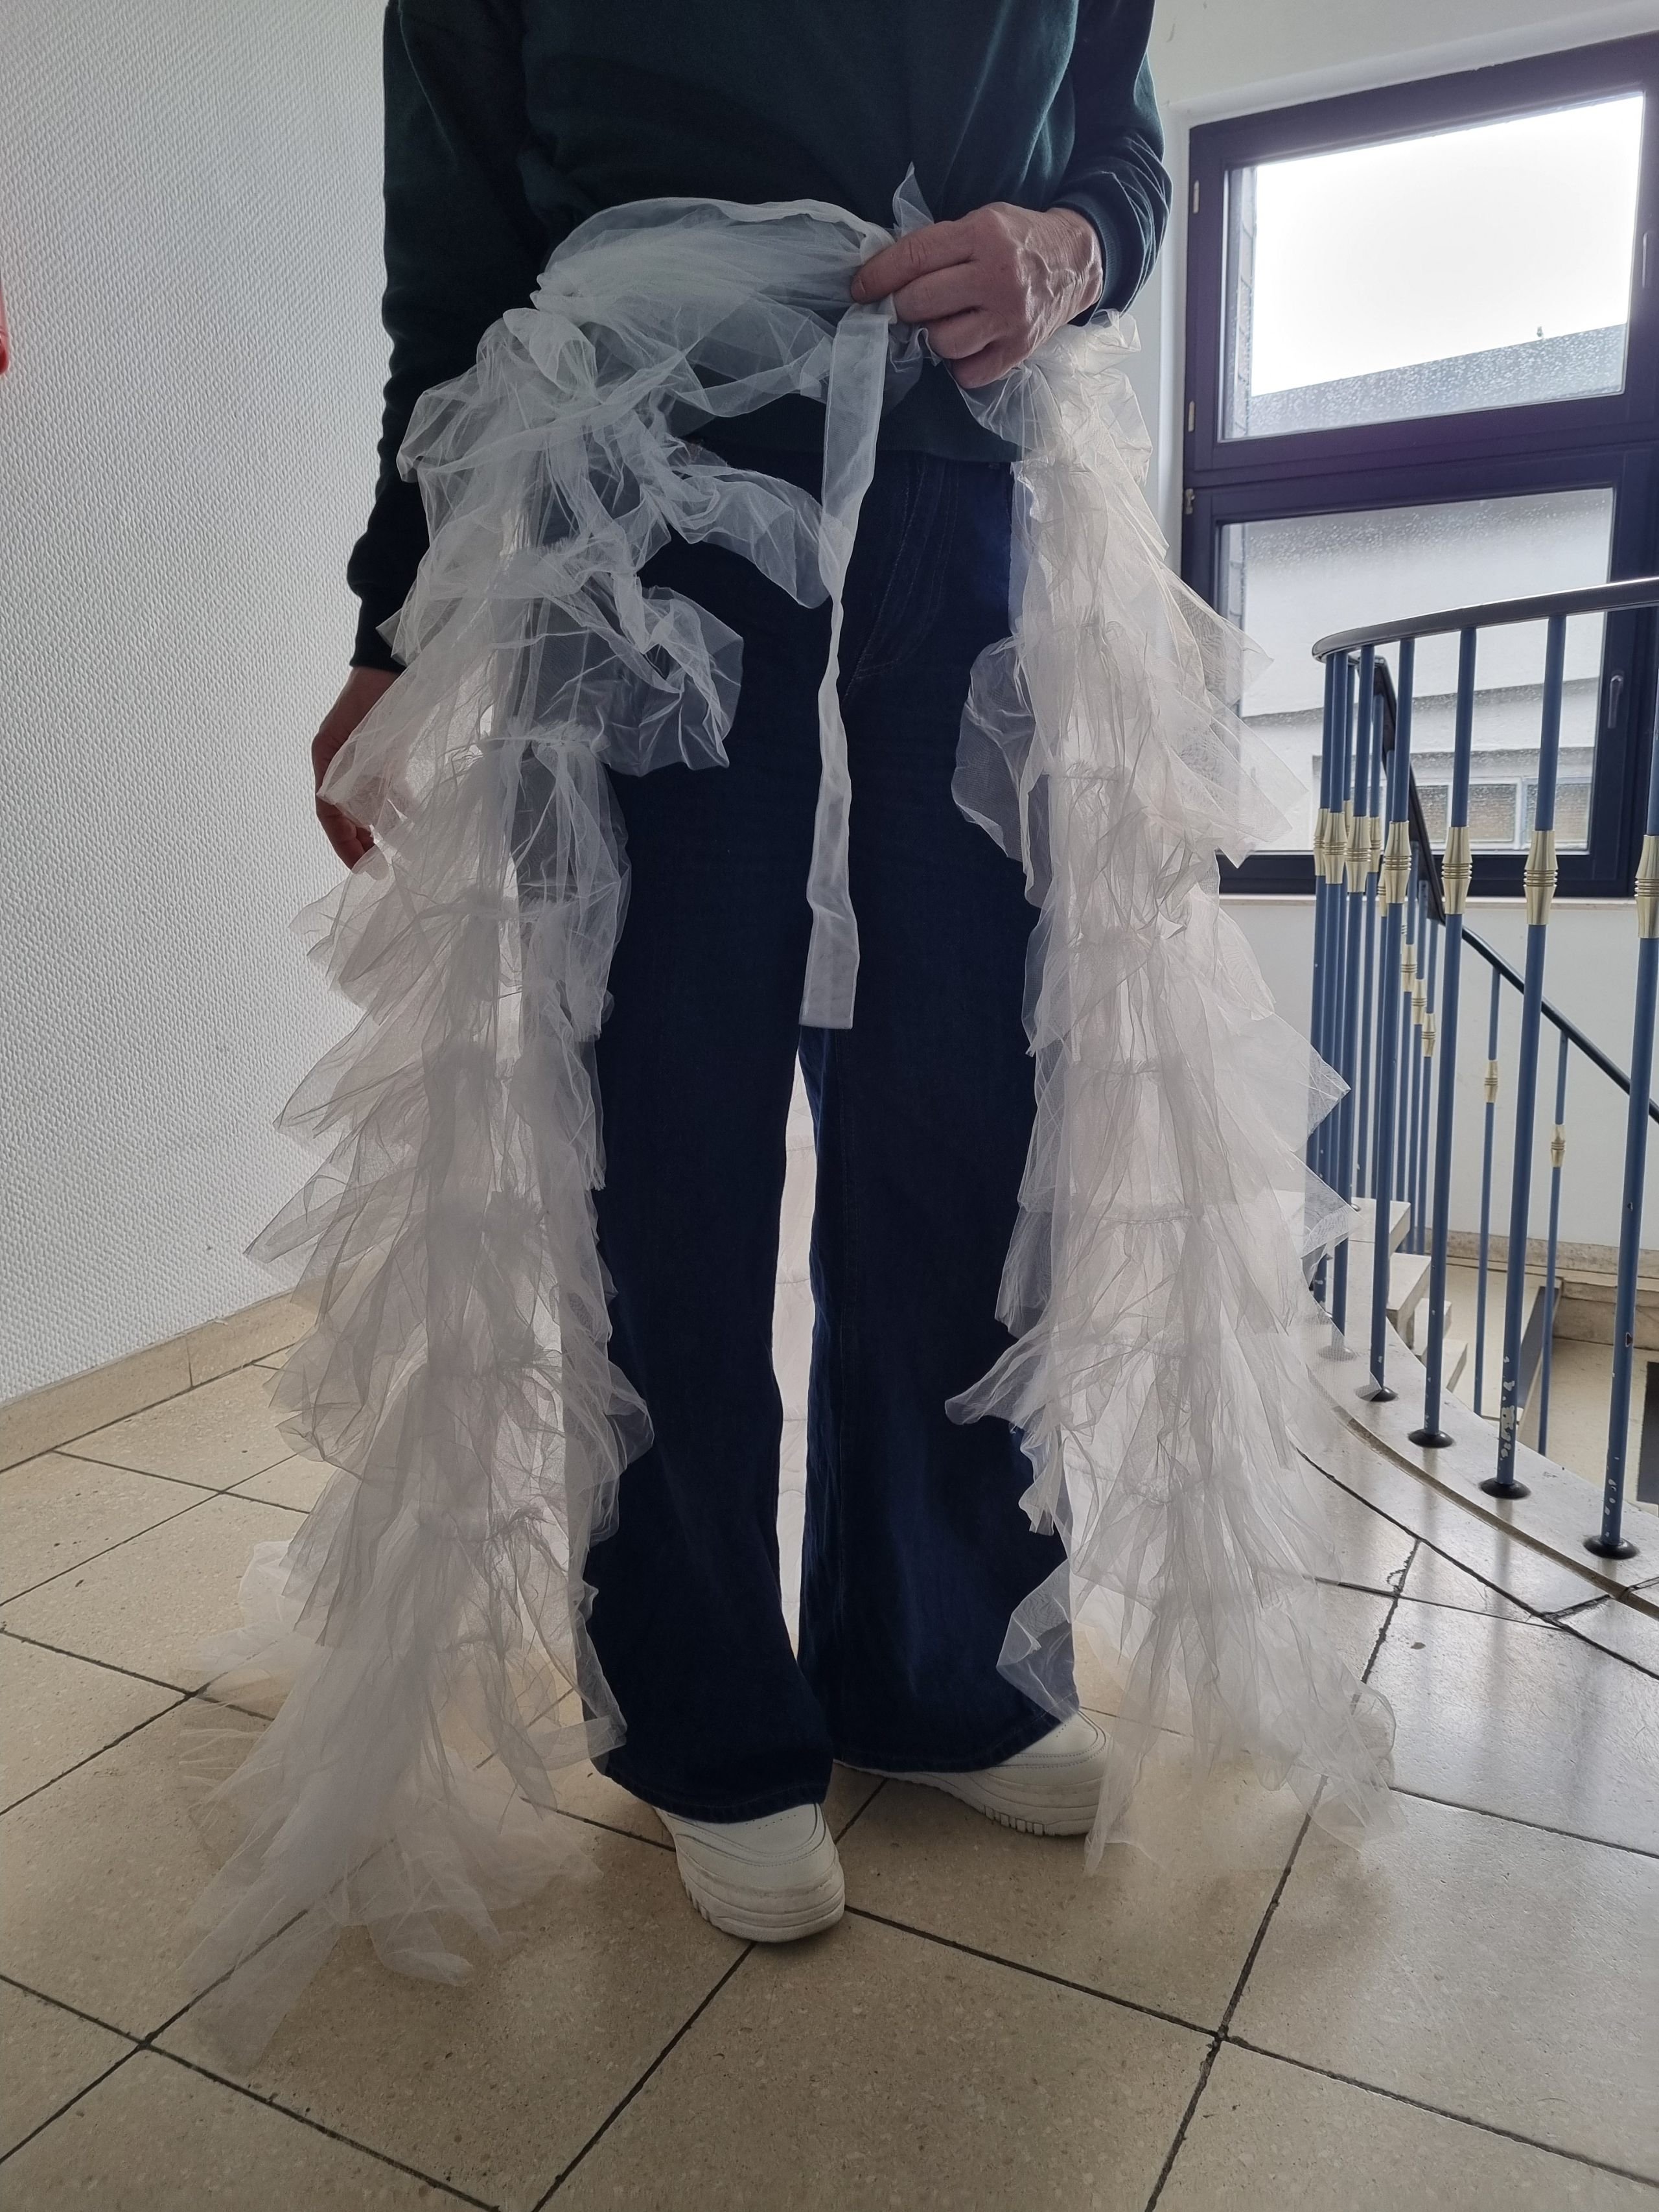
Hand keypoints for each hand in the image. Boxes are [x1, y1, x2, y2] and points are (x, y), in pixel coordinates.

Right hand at [311, 666, 397, 866]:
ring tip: (402, 856)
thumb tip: (366, 821)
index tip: (361, 866)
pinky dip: (404, 809)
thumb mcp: (355, 740)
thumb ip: (355, 777)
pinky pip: (393, 791)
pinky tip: (418, 824)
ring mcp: (365, 762)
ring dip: (385, 831)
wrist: (393, 665)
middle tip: (381, 870)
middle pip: (348, 815)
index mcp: (326, 762)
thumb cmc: (374, 696)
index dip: (343, 843)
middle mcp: (342, 766)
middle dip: (363, 844)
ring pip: (372, 806)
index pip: (328, 815)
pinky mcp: (388, 757)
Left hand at [850, 203, 1102, 387]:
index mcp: (983, 236)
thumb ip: (939, 246)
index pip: (915, 257)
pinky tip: (966, 343)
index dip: (878, 276)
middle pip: (921, 303)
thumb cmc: (1018, 240)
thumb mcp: (982, 222)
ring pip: (942, 342)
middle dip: (901, 307)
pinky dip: (958, 363)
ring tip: (943, 321)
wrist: (1077, 261)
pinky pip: (968, 372)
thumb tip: (888, 277)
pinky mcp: (1019, 350)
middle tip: (903, 306)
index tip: (859, 289)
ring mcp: (1010, 318)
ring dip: (932, 335)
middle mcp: (997, 278)